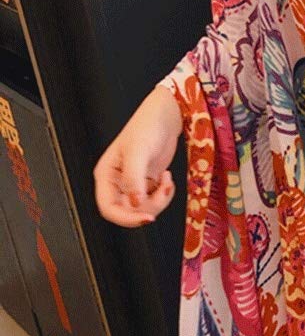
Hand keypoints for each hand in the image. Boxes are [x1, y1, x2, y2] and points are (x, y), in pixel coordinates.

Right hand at [94, 85, 182, 226]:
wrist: (166, 118)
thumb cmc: (146, 127)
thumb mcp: (138, 152)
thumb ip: (134, 178)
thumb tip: (135, 202)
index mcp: (106, 176)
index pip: (108, 208)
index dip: (125, 218)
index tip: (146, 218)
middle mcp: (117, 182)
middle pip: (127, 212)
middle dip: (148, 208)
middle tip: (163, 192)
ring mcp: (133, 184)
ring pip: (143, 208)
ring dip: (159, 200)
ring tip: (167, 180)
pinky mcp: (148, 183)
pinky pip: (154, 200)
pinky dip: (165, 194)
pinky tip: (167, 177)